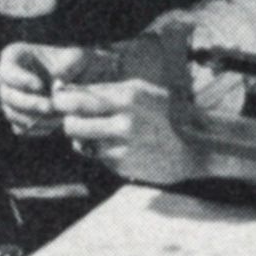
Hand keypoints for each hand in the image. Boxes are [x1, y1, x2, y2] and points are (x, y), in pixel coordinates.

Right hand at [0, 42, 105, 137]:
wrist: (82, 83)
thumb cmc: (78, 64)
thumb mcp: (79, 57)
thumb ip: (70, 64)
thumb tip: (57, 80)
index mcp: (15, 56)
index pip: (7, 69)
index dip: (20, 79)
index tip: (39, 85)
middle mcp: (7, 80)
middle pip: (8, 96)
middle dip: (29, 103)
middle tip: (50, 107)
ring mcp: (10, 100)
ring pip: (13, 114)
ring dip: (35, 118)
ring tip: (59, 117)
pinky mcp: (18, 118)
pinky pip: (21, 128)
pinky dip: (37, 128)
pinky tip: (56, 124)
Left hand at [54, 77, 206, 185]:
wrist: (196, 145)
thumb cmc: (167, 113)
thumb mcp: (142, 92)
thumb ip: (107, 91)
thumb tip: (68, 90)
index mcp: (128, 96)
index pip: (77, 98)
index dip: (61, 100)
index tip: (58, 100)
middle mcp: (123, 120)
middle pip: (71, 121)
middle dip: (67, 120)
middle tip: (73, 119)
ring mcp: (122, 145)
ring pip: (80, 142)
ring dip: (82, 138)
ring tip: (98, 133)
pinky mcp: (122, 165)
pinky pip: (96, 156)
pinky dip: (99, 151)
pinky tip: (117, 147)